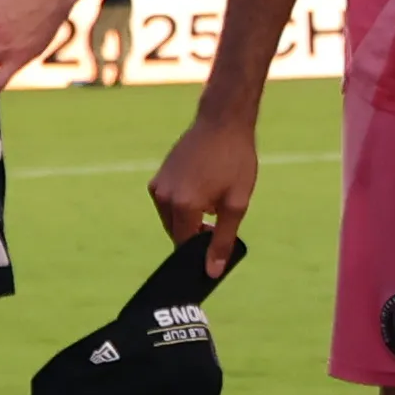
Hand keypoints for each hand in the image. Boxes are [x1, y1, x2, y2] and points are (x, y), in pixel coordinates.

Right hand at [151, 108, 260, 273]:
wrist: (222, 122)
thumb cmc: (234, 161)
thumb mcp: (236, 203)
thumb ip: (223, 240)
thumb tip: (211, 272)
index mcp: (183, 206)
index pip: (185, 246)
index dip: (201, 252)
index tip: (216, 248)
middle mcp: (164, 198)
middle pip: (177, 234)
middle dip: (197, 234)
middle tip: (220, 221)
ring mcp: (158, 187)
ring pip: (172, 220)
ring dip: (190, 219)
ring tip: (214, 200)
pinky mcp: (158, 178)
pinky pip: (169, 204)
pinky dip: (183, 205)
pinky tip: (203, 189)